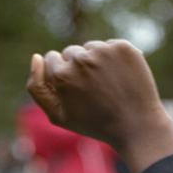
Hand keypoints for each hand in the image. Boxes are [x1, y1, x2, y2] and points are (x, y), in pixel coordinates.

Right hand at [27, 39, 172, 172]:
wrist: (136, 126)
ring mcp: (103, 51)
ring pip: (91, 48)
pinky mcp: (123, 47)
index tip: (75, 90)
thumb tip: (36, 57)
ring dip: (96, 61)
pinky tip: (120, 78)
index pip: (52, 59)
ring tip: (108, 86)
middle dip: (77, 67)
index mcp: (61, 74)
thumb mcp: (58, 115)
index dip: (62, 76)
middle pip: (70, 52)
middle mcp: (80, 59)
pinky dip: (114, 59)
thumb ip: (37, 88)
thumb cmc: (94, 124)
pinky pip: (111, 46)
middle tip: (93, 91)